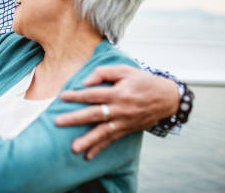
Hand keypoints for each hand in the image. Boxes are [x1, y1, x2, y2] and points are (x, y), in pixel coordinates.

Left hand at [55, 65, 178, 159]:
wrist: (167, 98)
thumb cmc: (142, 81)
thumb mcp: (125, 70)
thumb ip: (103, 72)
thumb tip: (85, 82)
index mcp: (118, 92)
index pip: (93, 94)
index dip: (77, 95)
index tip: (62, 96)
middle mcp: (120, 109)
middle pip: (94, 114)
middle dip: (75, 119)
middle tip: (58, 122)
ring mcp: (123, 121)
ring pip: (103, 132)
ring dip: (87, 141)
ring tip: (73, 148)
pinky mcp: (127, 129)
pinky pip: (111, 140)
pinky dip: (100, 148)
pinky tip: (88, 155)